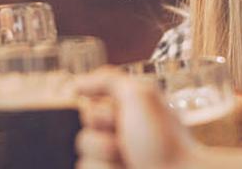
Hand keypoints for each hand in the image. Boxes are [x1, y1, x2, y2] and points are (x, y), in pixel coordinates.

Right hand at [77, 72, 196, 168]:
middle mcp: (122, 142)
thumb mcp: (139, 96)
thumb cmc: (165, 140)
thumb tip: (76, 85)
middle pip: (84, 138)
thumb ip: (107, 81)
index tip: (126, 118)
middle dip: (105, 141)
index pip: (89, 112)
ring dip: (107, 161)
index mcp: (128, 118)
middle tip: (132, 144)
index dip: (102, 116)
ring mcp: (117, 164)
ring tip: (133, 164)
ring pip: (84, 163)